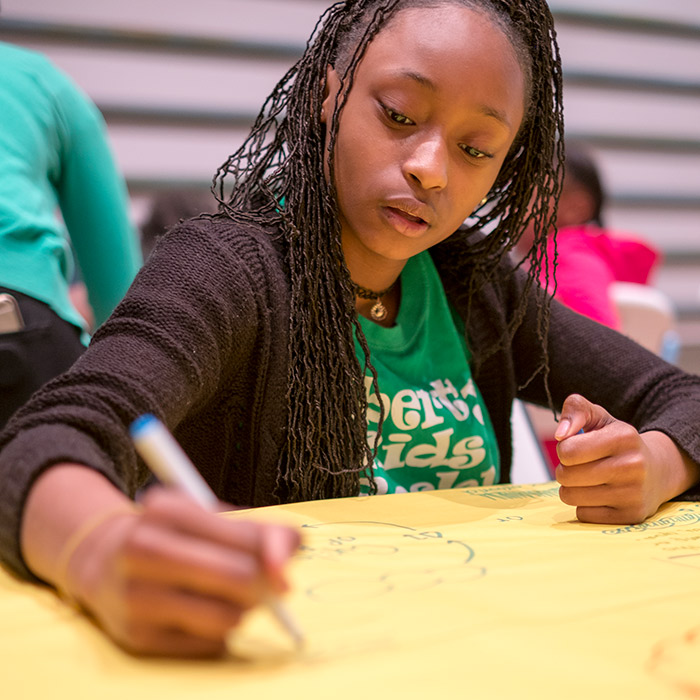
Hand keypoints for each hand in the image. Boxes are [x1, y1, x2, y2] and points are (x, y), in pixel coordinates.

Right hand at [64, 487, 299, 656]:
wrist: (102, 559)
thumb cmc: (173, 535)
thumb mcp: (207, 517)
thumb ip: (256, 531)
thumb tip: (294, 553)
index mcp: (167, 510)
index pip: (242, 537)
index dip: (276, 553)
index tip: (286, 567)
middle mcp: (144, 550)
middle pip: (238, 579)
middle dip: (264, 585)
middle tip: (270, 585)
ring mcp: (136, 596)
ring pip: (228, 618)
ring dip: (244, 610)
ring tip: (228, 595)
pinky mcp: (136, 637)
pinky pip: (208, 644)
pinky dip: (219, 631)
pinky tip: (200, 612)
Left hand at [553, 394, 699, 524]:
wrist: (657, 470)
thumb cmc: (618, 442)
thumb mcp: (599, 416)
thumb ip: (575, 409)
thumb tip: (560, 434)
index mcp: (623, 437)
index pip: (567, 451)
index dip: (564, 449)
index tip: (576, 447)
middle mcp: (632, 466)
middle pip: (565, 476)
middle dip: (565, 469)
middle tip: (581, 465)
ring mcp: (633, 494)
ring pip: (570, 497)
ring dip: (571, 488)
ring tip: (589, 480)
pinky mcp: (630, 516)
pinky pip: (583, 515)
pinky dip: (584, 506)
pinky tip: (600, 495)